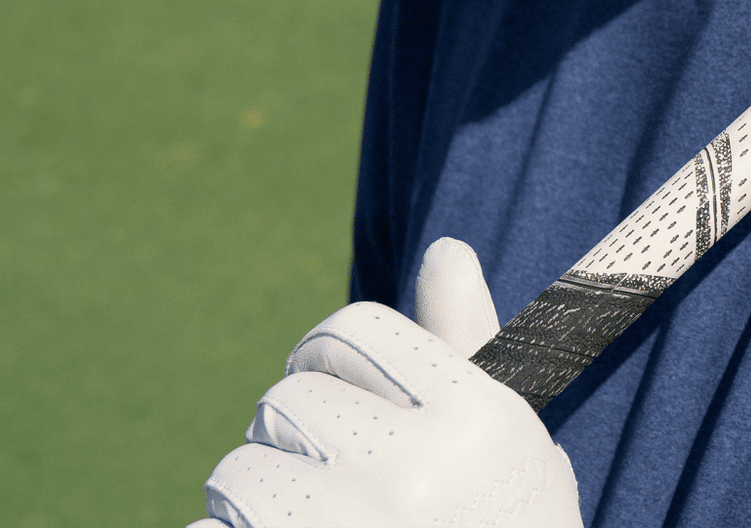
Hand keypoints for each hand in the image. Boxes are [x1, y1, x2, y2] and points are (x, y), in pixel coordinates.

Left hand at [187, 239, 579, 527]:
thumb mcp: (513, 456)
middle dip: (290, 442)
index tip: (332, 397)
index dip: (329, 358)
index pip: (354, 330)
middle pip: (287, 398)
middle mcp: (417, 469)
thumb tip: (443, 249)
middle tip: (325, 494)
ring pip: (237, 473)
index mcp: (478, 418)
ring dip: (249, 509)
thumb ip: (471, 350)